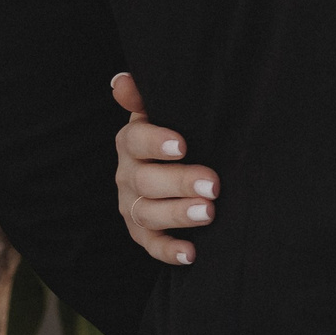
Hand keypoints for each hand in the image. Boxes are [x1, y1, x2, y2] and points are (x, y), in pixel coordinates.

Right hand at [110, 72, 216, 266]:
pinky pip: (150, 245)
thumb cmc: (180, 132)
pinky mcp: (142, 233)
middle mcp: (127, 175)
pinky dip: (168, 251)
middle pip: (145, 181)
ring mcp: (132, 206)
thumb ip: (147, 98)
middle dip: (180, 183)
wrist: (181, 164)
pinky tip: (191, 253)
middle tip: (213, 185)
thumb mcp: (168, 111)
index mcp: (132, 142)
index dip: (156, 143)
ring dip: (177, 215)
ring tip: (208, 213)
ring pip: (147, 214)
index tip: (183, 145)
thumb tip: (122, 80)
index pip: (135, 141)